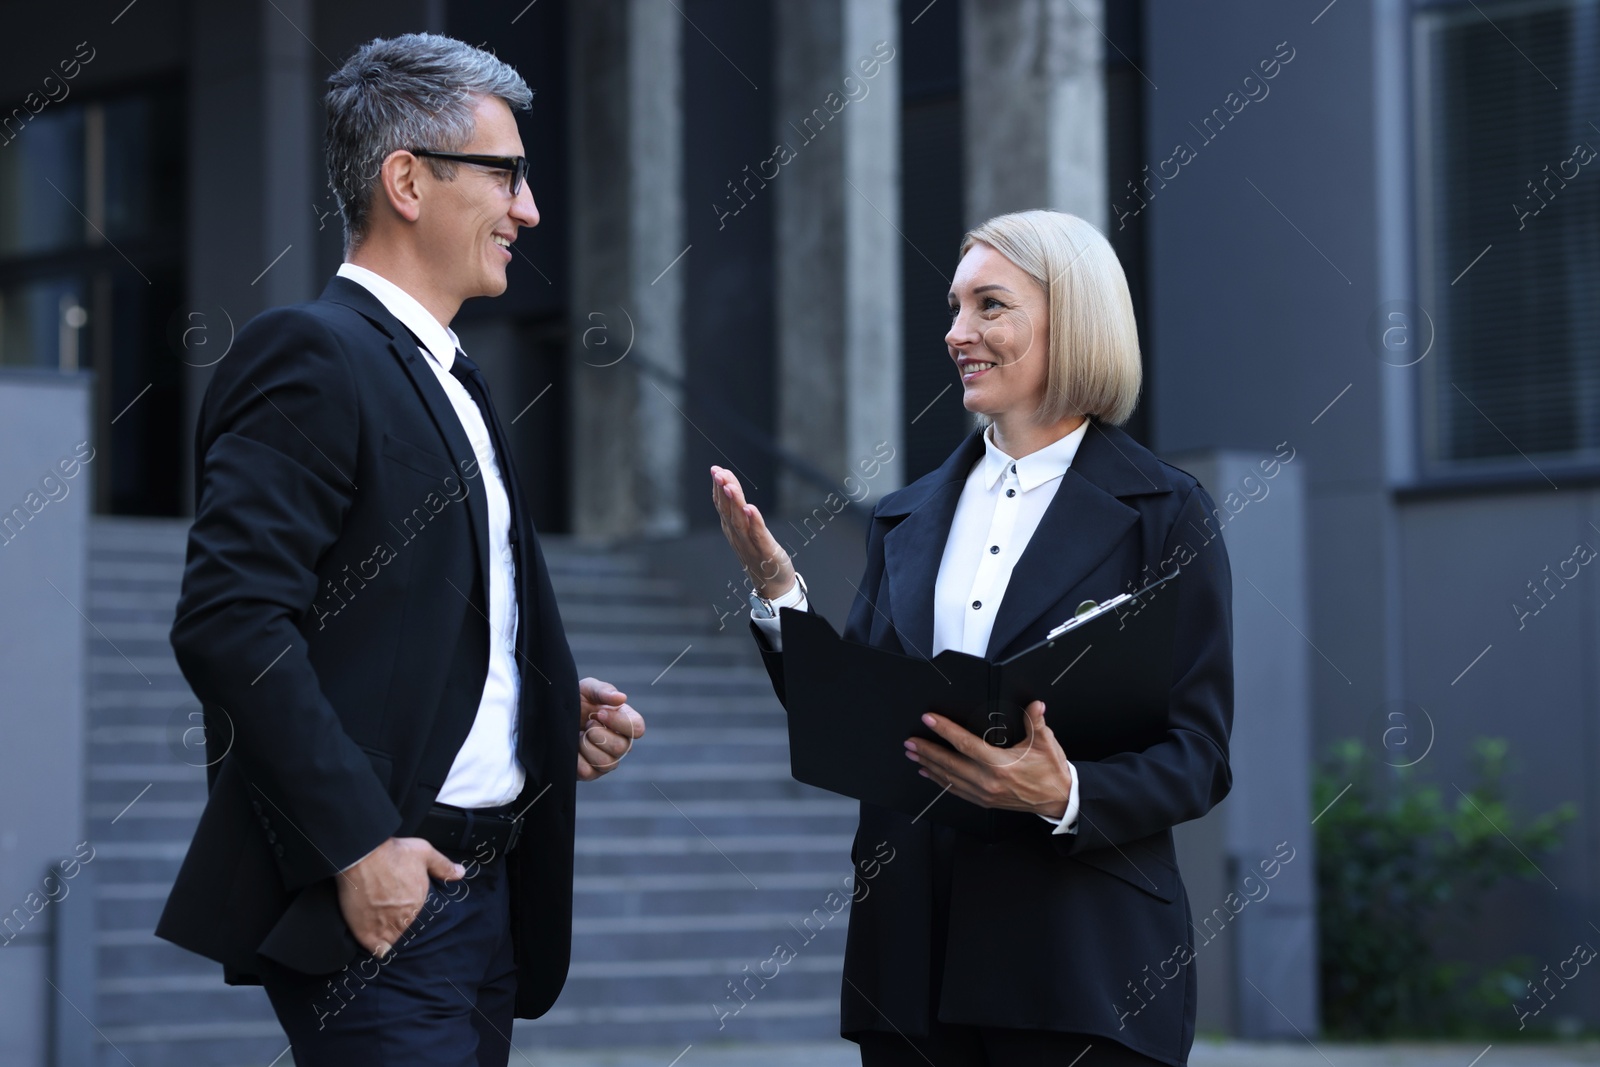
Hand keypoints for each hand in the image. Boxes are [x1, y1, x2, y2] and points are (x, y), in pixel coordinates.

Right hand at [336, 837, 464, 957]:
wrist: (364, 856)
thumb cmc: (394, 853)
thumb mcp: (425, 853)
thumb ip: (443, 866)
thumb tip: (461, 873)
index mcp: (419, 902)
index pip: (421, 919)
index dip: (414, 917)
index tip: (407, 913)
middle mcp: (405, 917)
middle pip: (407, 930)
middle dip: (403, 927)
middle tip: (394, 921)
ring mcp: (386, 926)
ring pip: (394, 941)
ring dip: (392, 938)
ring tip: (386, 933)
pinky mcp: (366, 931)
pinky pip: (377, 950)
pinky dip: (379, 950)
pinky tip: (378, 947)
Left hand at [577, 676, 645, 780]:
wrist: (552, 716)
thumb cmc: (576, 701)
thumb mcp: (588, 689)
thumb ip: (604, 691)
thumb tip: (621, 698)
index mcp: (625, 722)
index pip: (638, 728)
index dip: (620, 722)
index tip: (600, 713)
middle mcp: (620, 743)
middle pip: (621, 748)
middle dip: (598, 734)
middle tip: (586, 724)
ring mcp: (607, 760)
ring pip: (606, 763)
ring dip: (587, 746)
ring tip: (579, 736)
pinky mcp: (591, 773)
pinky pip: (588, 772)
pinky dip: (576, 759)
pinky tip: (572, 747)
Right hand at [710, 466, 795, 599]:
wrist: (773, 585)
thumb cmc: (759, 554)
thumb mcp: (746, 529)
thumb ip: (738, 508)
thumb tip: (728, 485)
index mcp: (732, 529)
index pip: (722, 505)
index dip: (718, 487)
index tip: (716, 469)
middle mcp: (737, 536)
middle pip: (728, 510)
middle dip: (722, 490)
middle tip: (717, 472)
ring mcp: (750, 545)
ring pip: (739, 520)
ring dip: (734, 502)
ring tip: (730, 486)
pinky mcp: (765, 551)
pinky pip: (758, 535)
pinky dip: (754, 521)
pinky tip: (750, 508)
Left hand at [904, 700, 1072, 818]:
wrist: (1058, 799)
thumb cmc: (1051, 772)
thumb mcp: (1046, 743)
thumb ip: (1037, 721)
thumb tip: (1035, 704)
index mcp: (1000, 765)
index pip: (964, 744)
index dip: (945, 730)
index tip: (930, 720)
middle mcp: (988, 781)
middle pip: (949, 763)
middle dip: (927, 750)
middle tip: (910, 741)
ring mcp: (984, 793)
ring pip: (948, 778)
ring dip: (928, 764)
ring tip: (913, 754)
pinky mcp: (984, 800)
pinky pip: (955, 790)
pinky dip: (939, 780)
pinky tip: (929, 773)